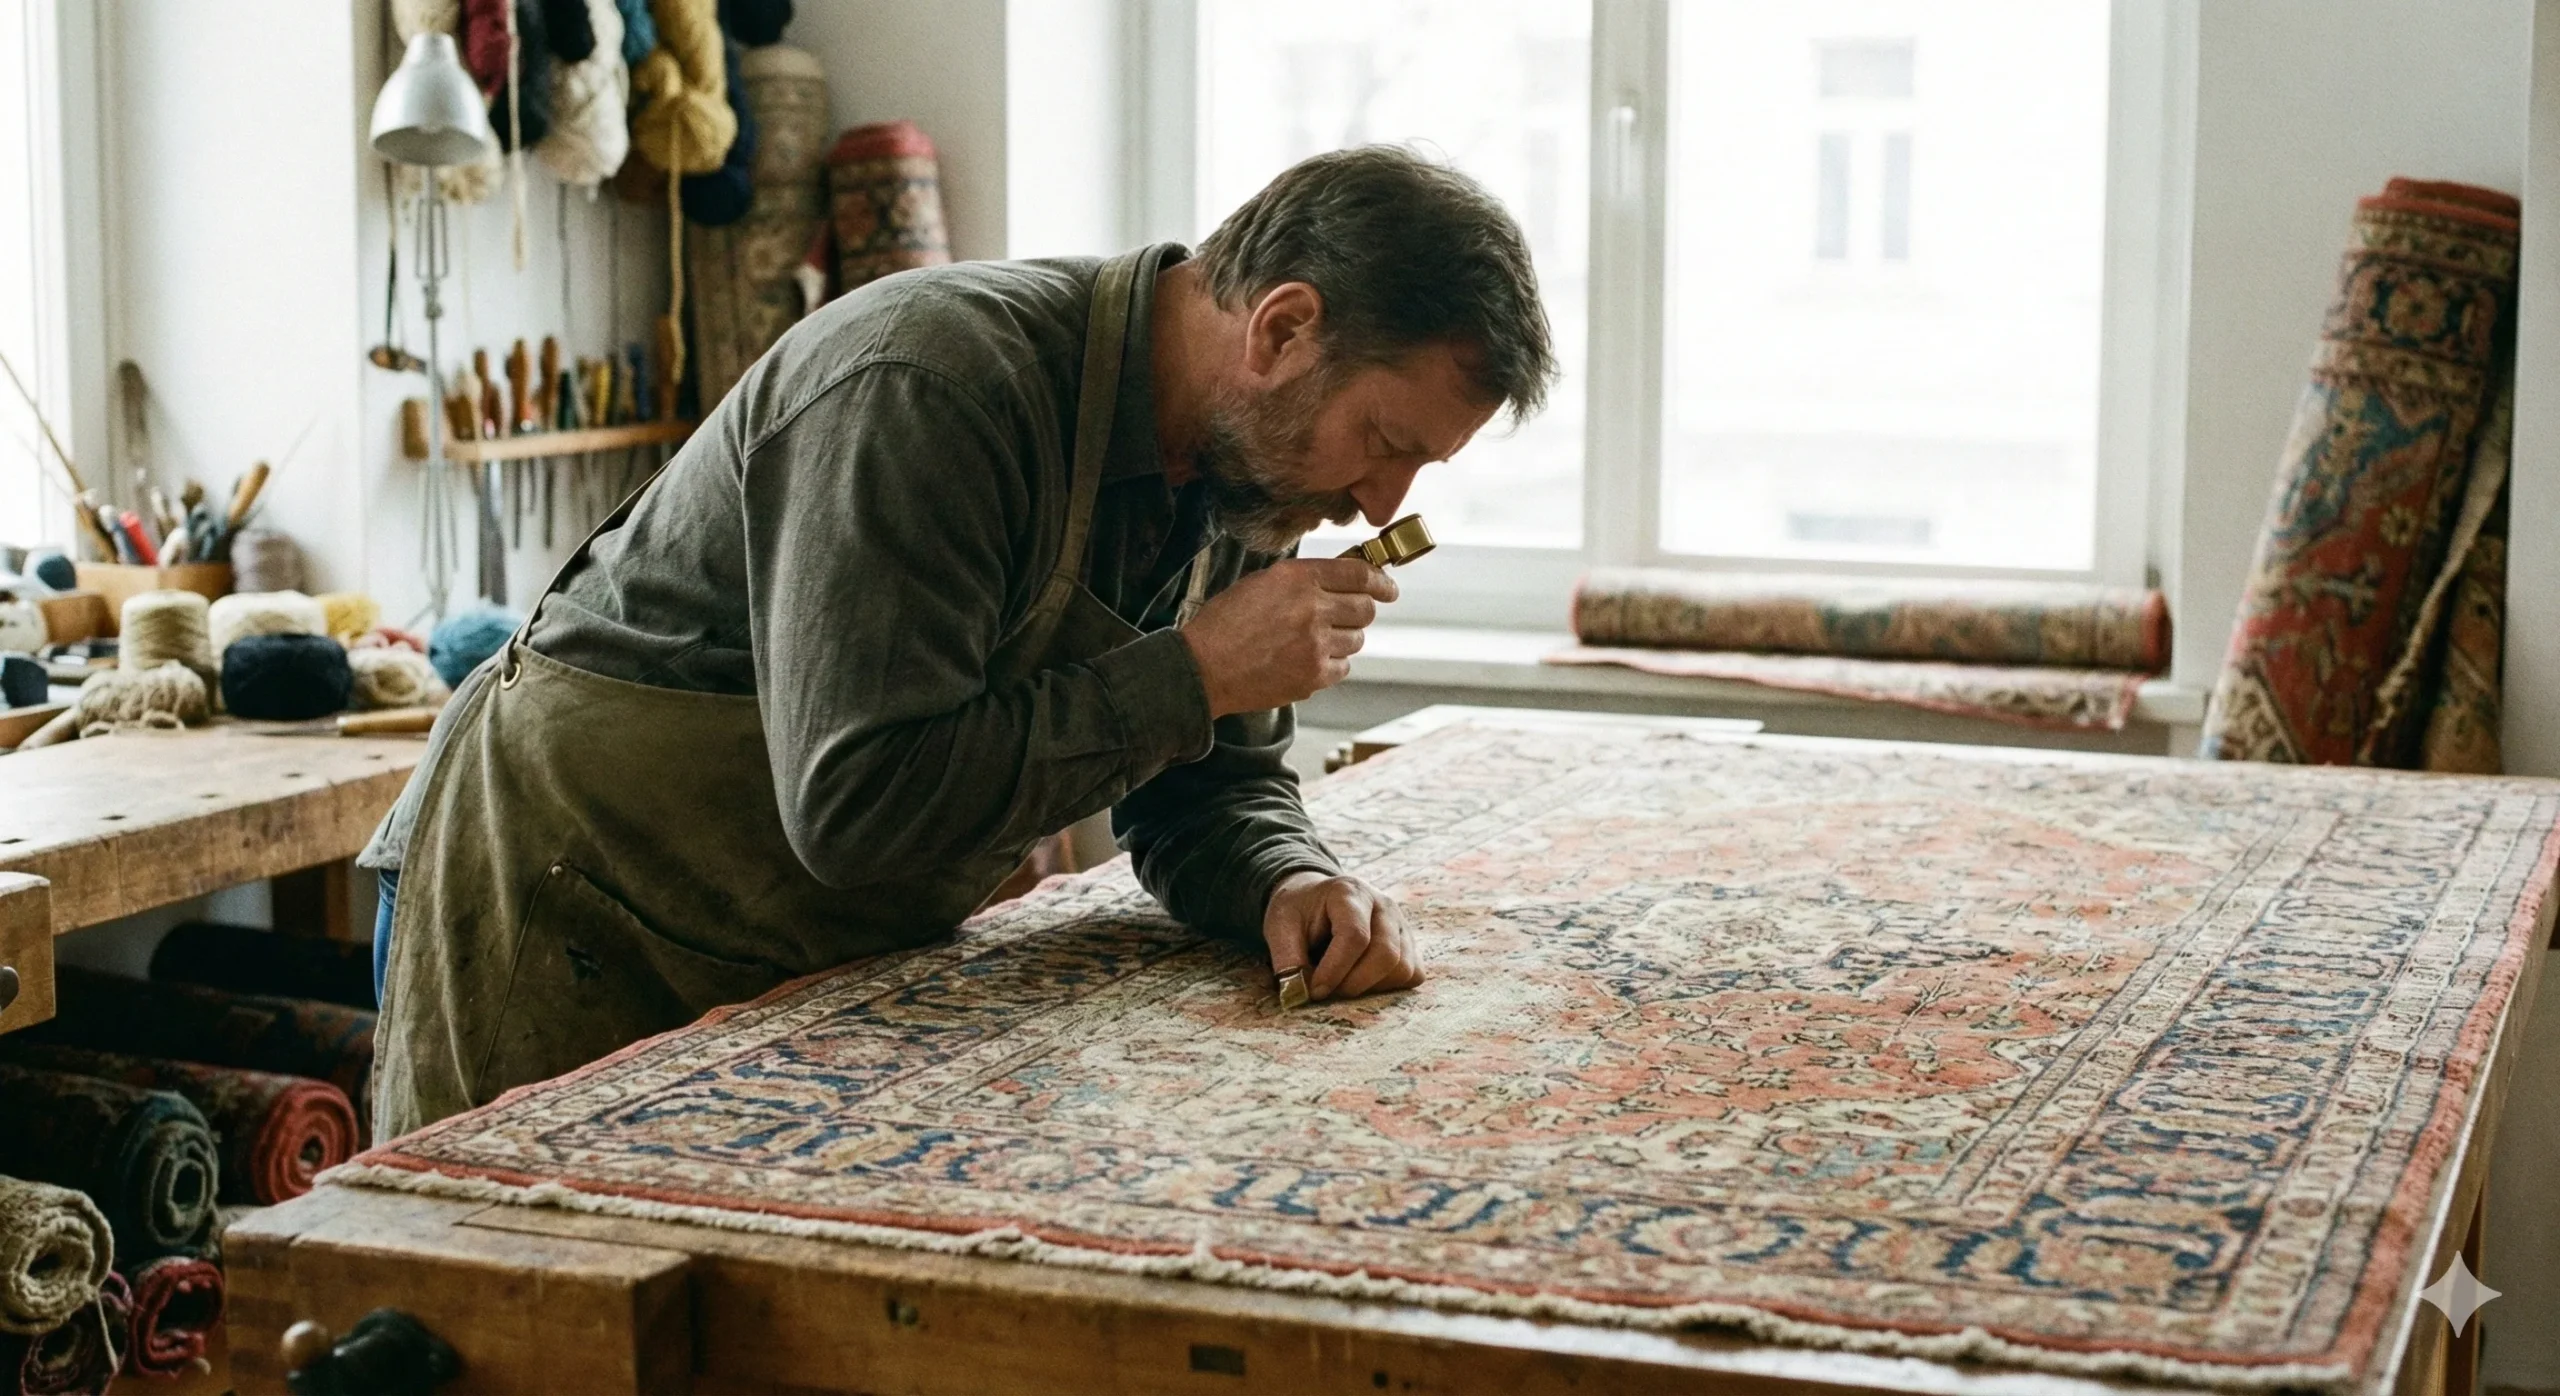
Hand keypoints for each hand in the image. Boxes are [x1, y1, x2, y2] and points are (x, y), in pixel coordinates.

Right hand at [1181, 559, 1396, 716]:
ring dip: (1343, 639)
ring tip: (1312, 642)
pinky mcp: (1314, 676)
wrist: (1203, 668)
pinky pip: (1343, 667)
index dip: (1380, 581)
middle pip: (1365, 608)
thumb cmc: (1225, 624)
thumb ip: (1302, 580)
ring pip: (1356, 639)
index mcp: (1298, 578)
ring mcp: (1316, 645)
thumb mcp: (1261, 583)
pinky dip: (1332, 664)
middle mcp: (1312, 608)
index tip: (1388, 589)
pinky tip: (1306, 661)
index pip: (1359, 574)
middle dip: (1360, 611)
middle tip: (1345, 617)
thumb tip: (1339, 580)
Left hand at [1262, 871, 1423, 1003]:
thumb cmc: (1299, 912)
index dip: (1335, 970)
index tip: (1314, 991)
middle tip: (1326, 992)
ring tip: (1341, 983)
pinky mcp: (1409, 944)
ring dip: (1370, 987)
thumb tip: (1300, 995)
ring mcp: (1401, 924)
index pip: (1355, 936)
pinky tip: (1362, 981)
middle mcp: (1383, 905)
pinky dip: (1388, 987)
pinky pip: (1412, 975)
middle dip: (1354, 984)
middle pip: (1386, 954)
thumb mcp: (1280, 927)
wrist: (1316, 900)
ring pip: (1403, 968)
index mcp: (1349, 892)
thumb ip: (1288, 960)